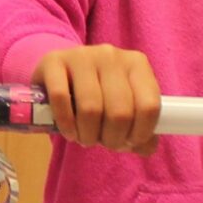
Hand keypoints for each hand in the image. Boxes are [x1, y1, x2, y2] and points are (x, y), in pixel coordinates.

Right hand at [34, 45, 160, 153]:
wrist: (60, 72)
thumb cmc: (97, 93)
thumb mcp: (123, 106)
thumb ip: (140, 128)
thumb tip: (147, 147)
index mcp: (136, 64)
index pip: (149, 106)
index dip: (140, 133)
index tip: (128, 142)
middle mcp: (111, 55)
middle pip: (120, 111)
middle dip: (112, 138)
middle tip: (103, 142)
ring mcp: (82, 55)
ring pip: (91, 108)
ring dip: (88, 135)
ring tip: (85, 138)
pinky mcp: (53, 60)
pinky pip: (60, 98)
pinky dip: (66, 124)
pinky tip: (69, 132)